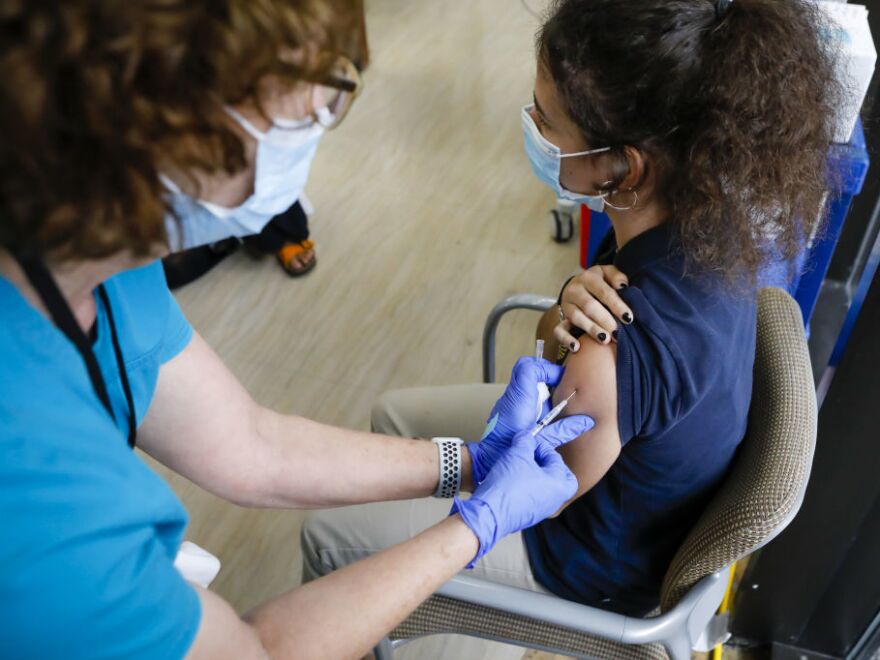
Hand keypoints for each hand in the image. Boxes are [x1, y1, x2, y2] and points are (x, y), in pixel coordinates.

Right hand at [453, 416, 592, 565]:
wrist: (489, 513)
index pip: (555, 458)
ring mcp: (543, 510)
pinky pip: (533, 497)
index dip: (540, 446)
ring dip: (535, 475)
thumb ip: (525, 441)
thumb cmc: (507, 486)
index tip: (528, 442)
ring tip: (519, 467)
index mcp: (559, 484)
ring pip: (546, 487)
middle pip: (559, 476)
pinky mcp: (529, 516)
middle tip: (532, 457)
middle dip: (546, 464)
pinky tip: (511, 481)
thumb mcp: (517, 454)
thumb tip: (526, 437)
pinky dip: (527, 487)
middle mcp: (555, 500)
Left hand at [467, 357, 566, 483]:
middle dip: (547, 378)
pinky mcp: (507, 412)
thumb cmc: (510, 450)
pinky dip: (536, 402)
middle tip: (562, 388)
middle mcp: (511, 397)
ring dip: (543, 392)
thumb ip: (564, 429)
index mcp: (519, 398)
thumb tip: (585, 422)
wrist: (487, 460)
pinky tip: (544, 418)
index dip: (547, 368)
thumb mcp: (542, 440)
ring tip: (556, 406)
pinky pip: (523, 398)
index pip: (529, 367)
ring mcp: (507, 404)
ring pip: (527, 386)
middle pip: (528, 373)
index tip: (562, 379)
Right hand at [556, 265, 632, 350]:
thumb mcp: (607, 274)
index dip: (616, 306)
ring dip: (591, 329)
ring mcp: (566, 304)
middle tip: (617, 333)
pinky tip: (577, 347)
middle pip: (589, 306)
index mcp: (589, 278)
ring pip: (576, 317)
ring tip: (604, 339)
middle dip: (604, 320)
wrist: (577, 287)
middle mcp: (574, 290)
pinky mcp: (560, 317)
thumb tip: (623, 286)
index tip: (628, 318)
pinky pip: (559, 330)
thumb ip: (617, 277)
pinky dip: (566, 339)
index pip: (604, 292)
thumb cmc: (599, 283)